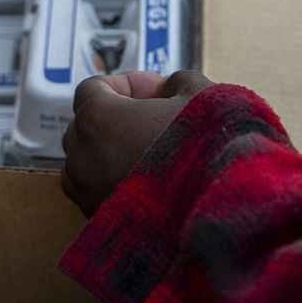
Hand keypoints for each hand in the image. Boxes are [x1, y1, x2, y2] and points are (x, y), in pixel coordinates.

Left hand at [62, 69, 214, 216]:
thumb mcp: (201, 96)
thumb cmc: (205, 151)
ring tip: (148, 152)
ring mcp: (88, 192)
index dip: (128, 84)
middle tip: (156, 117)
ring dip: (109, 151)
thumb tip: (170, 88)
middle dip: (117, 116)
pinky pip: (92, 192)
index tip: (158, 90)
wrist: (218, 212)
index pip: (93, 89)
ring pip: (84, 161)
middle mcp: (83, 156)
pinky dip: (111, 182)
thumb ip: (178, 82)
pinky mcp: (100, 221)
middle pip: (85, 124)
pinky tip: (147, 183)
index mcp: (98, 118)